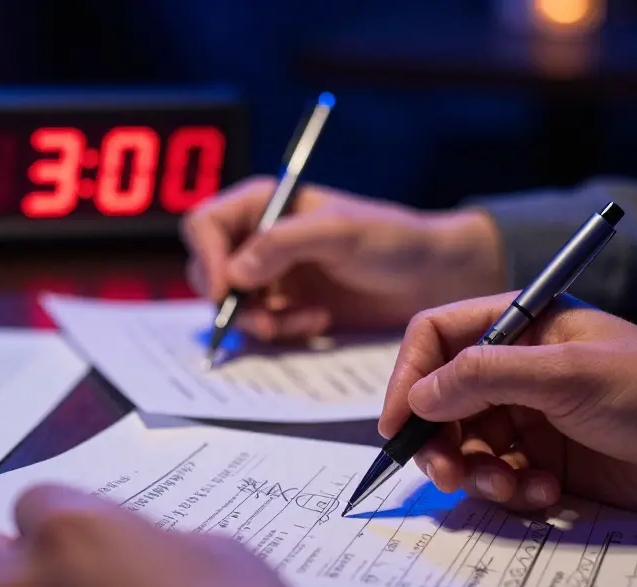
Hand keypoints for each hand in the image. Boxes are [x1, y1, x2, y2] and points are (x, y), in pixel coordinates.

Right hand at [181, 176, 505, 340]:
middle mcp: (260, 238)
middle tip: (264, 317)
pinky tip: (319, 323)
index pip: (205, 224)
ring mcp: (272, 276)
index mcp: (265, 204)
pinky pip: (262, 328)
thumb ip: (284, 243)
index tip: (228, 291)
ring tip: (304, 322)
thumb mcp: (340, 232)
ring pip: (233, 307)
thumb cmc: (392, 239)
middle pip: (208, 270)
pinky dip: (283, 332)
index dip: (208, 257)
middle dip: (230, 301)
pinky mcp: (288, 307)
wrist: (431, 276)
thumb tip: (235, 273)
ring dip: (260, 321)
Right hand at [380, 293, 636, 517]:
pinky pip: (502, 477)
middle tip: (449, 473)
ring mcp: (534, 416)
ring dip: (479, 472)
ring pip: (468, 444)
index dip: (409, 376)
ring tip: (511, 487)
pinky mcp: (550, 460)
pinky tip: (548, 494)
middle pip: (443, 398)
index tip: (397, 425)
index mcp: (524, 325)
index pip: (438, 336)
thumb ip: (485, 377)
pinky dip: (513, 490)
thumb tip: (417, 395)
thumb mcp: (567, 375)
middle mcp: (520, 367)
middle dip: (440, 438)